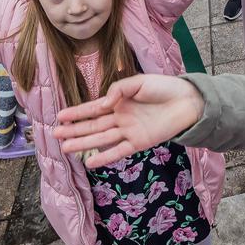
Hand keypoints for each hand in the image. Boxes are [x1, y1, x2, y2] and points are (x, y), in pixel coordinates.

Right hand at [53, 73, 204, 167]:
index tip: (60, 116)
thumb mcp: (138, 82)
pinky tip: (90, 162)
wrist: (188, 101)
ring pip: (101, 139)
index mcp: (119, 101)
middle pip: (93, 126)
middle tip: (56, 135)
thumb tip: (102, 103)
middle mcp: (120, 117)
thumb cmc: (164, 88)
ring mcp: (129, 131)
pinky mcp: (139, 143)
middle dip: (74, 130)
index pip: (93, 108)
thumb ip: (118, 90)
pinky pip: (118, 151)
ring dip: (83, 143)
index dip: (76, 113)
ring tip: (65, 148)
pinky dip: (105, 157)